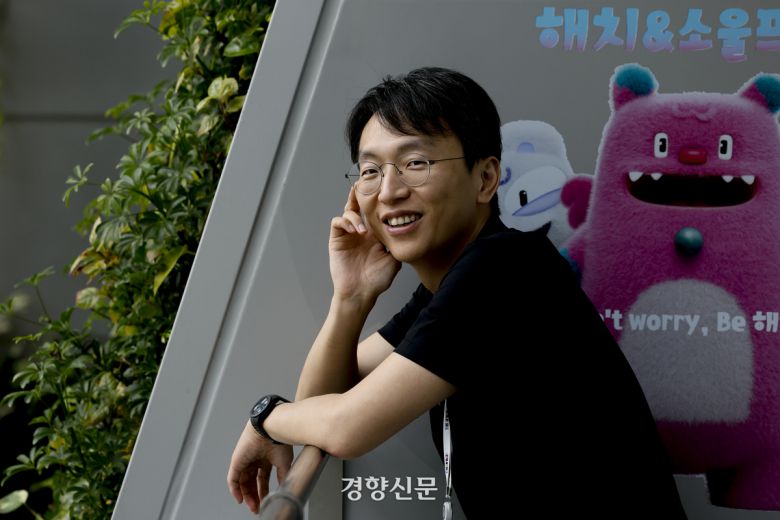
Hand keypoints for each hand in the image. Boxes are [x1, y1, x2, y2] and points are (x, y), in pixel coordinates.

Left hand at [227, 421, 293, 513]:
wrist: (272, 429)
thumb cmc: (280, 441)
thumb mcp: (284, 464)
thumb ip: (282, 477)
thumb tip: (283, 489)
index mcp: (266, 459)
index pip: (262, 479)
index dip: (263, 491)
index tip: (265, 501)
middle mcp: (254, 459)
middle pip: (251, 482)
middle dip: (254, 495)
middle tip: (257, 507)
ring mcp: (245, 460)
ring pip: (242, 481)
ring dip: (246, 495)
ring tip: (252, 506)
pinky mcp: (236, 460)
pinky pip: (232, 478)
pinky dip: (234, 489)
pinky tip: (239, 499)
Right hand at [329, 186, 400, 302]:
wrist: (361, 293)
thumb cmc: (377, 280)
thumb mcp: (394, 259)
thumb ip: (396, 242)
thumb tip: (403, 226)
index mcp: (375, 235)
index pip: (375, 212)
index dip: (377, 201)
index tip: (383, 189)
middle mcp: (361, 232)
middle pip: (359, 206)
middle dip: (361, 195)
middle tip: (364, 185)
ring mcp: (348, 235)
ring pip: (348, 212)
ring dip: (355, 217)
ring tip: (362, 231)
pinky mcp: (337, 239)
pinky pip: (337, 222)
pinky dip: (345, 221)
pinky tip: (354, 230)